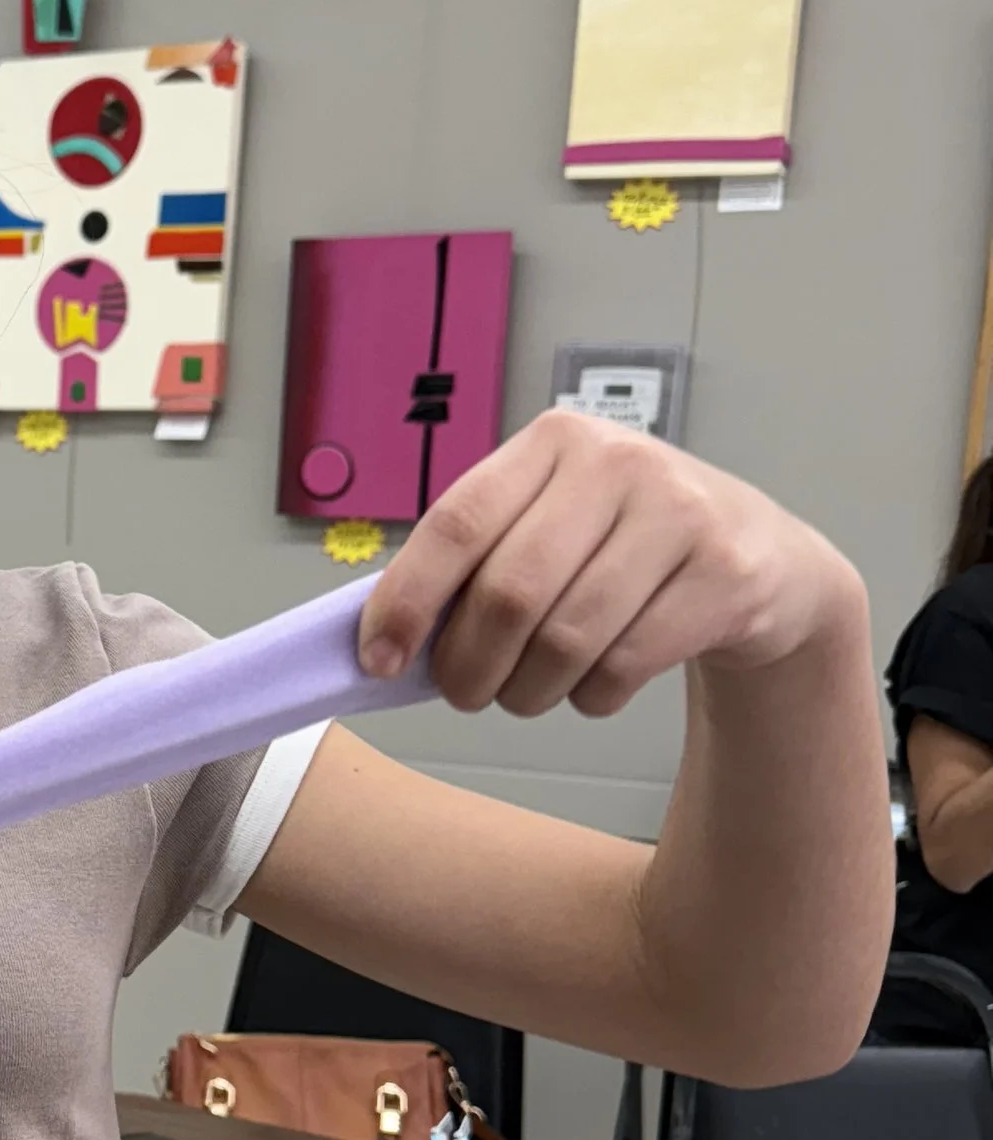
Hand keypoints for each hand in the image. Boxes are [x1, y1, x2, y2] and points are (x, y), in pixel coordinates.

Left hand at [358, 409, 866, 716]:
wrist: (761, 558)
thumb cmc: (627, 545)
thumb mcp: (552, 523)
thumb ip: (477, 562)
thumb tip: (384, 637)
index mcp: (553, 442)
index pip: (456, 522)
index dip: (406, 599)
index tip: (378, 659)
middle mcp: (617, 463)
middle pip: (508, 593)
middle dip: (468, 666)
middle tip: (464, 694)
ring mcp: (679, 514)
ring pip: (565, 639)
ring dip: (527, 692)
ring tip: (526, 694)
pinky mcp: (726, 573)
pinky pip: (624, 666)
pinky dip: (590, 697)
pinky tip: (593, 685)